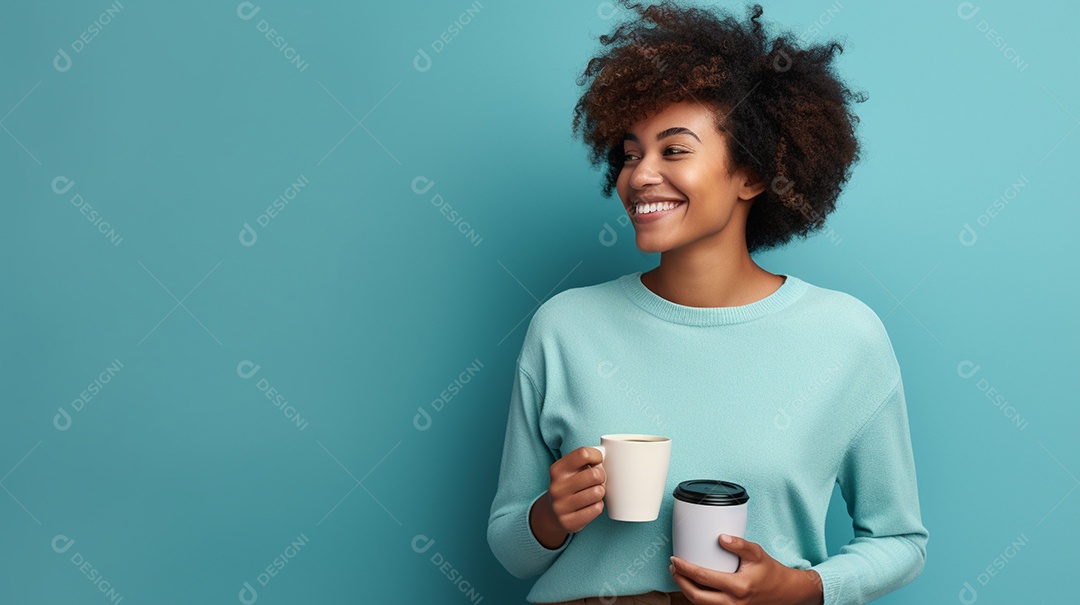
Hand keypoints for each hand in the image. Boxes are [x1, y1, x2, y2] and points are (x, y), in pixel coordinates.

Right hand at [529, 447, 605, 548]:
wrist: (552, 513)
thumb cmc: (569, 486)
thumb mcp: (570, 470)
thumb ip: (584, 461)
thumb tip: (607, 454)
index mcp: (556, 470)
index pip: (583, 454)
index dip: (597, 456)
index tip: (598, 461)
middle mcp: (556, 487)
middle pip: (594, 474)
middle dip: (602, 476)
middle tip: (599, 480)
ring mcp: (561, 506)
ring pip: (598, 492)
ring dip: (601, 492)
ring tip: (594, 492)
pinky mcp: (568, 522)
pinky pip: (596, 509)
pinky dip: (598, 506)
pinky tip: (591, 505)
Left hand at [669, 534, 822, 604]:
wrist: (783, 591)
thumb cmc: (769, 571)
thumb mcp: (757, 553)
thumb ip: (739, 544)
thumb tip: (721, 537)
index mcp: (739, 586)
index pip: (704, 578)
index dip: (686, 569)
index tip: (675, 559)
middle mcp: (733, 602)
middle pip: (697, 597)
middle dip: (680, 582)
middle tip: (673, 568)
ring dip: (686, 590)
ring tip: (678, 575)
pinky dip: (697, 596)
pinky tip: (692, 584)